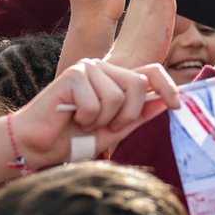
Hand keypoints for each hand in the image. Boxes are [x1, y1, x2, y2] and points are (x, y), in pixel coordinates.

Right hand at [9, 59, 179, 168]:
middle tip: (107, 127)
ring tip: (84, 122)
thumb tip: (166, 103)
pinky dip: (87, 119)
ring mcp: (87, 69)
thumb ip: (137, 116)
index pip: (150, 71)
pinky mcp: (72, 75)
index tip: (177, 106)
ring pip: (118, 96)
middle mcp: (102, 68)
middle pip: (139, 84)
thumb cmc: (72, 139)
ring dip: (104, 120)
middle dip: (128, 115)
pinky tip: (72, 118)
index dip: (167, 86)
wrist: (37, 146)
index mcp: (114, 78)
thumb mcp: (112, 130)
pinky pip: (96, 103)